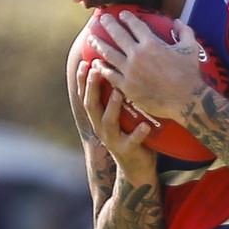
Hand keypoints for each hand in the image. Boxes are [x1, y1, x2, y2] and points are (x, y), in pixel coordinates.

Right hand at [77, 59, 155, 183]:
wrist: (135, 167)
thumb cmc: (130, 133)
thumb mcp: (120, 114)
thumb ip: (117, 95)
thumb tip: (120, 68)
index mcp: (98, 117)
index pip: (86, 95)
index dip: (82, 79)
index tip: (84, 61)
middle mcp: (101, 127)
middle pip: (91, 105)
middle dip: (92, 87)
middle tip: (95, 70)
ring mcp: (113, 140)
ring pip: (108, 122)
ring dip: (112, 106)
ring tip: (119, 92)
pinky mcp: (127, 150)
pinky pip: (132, 141)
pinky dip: (138, 133)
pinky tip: (146, 126)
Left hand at [87, 11, 205, 120]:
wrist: (186, 100)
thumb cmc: (190, 74)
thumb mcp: (191, 48)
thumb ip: (184, 31)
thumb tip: (177, 21)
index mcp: (152, 43)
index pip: (135, 25)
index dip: (127, 17)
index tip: (122, 14)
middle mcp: (137, 54)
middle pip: (118, 35)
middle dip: (108, 24)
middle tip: (102, 18)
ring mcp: (130, 71)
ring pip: (109, 53)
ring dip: (98, 43)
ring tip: (91, 38)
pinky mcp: (126, 86)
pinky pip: (110, 74)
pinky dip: (101, 68)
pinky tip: (96, 64)